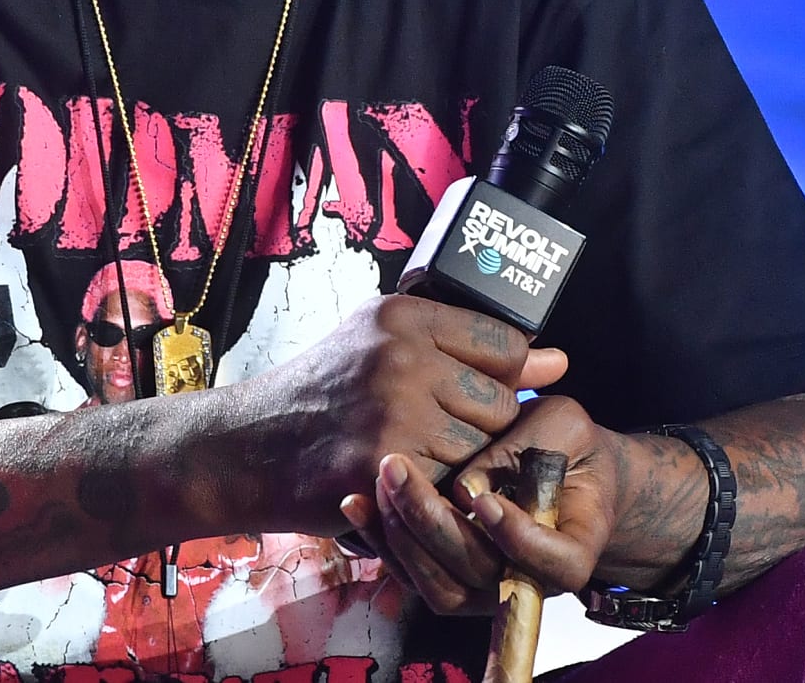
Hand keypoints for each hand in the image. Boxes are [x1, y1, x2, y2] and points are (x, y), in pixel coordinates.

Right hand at [231, 296, 567, 537]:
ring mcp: (394, 412)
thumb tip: (556, 362)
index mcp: (402, 315)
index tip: (479, 389)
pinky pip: (454, 484)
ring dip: (463, 462)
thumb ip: (469, 347)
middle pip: (501, 401)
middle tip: (436, 428)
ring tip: (418, 452)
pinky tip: (408, 478)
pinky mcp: (386, 466)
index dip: (503, 374)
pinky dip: (440, 490)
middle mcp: (402, 356)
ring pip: (483, 448)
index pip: (504, 341)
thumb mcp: (382, 342)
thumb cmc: (321, 391)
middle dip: (481, 424)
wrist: (247, 446)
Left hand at [345, 393, 627, 613]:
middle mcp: (528, 581)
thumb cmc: (565, 443)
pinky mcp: (448, 577)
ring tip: (380, 480)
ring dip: (402, 536)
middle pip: (480, 575)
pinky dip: (382, 541)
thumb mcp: (561, 427)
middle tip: (399, 469)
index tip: (486, 499)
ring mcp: (485, 588)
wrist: (559, 466)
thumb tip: (466, 485)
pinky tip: (357, 501)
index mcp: (573, 549)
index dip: (518, 538)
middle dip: (433, 523)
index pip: (554, 564)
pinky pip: (412, 575)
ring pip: (439, 588)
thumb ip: (522, 453)